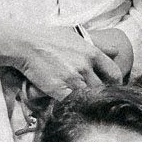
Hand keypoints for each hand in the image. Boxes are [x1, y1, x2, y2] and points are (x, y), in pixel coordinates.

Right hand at [7, 25, 123, 97]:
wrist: (26, 44)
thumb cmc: (48, 37)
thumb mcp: (75, 36)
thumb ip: (97, 45)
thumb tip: (116, 50)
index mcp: (92, 52)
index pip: (114, 73)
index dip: (116, 83)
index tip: (111, 87)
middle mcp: (85, 66)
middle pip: (103, 87)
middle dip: (101, 93)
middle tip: (97, 98)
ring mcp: (73, 79)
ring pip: (90, 97)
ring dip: (88, 101)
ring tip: (85, 103)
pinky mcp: (60, 90)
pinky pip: (74, 103)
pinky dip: (74, 106)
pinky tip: (72, 106)